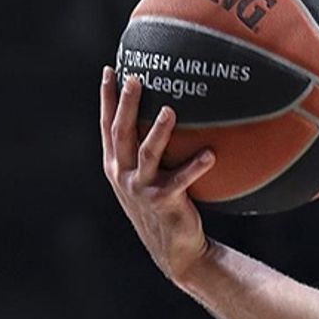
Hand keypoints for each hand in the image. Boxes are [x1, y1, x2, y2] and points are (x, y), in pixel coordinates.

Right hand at [100, 67, 216, 282]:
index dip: (107, 98)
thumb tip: (173, 112)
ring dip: (159, 131)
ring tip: (172, 110)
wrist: (174, 248)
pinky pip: (180, 180)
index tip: (110, 70)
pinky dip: (195, 166)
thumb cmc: (165, 206)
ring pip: (147, 153)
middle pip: (122, 132)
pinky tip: (211, 154)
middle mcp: (123, 175)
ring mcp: (140, 189)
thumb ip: (149, 151)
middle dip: (127, 103)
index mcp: (116, 165)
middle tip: (136, 77)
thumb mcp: (149, 177)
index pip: (107, 126)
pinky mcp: (163, 202)